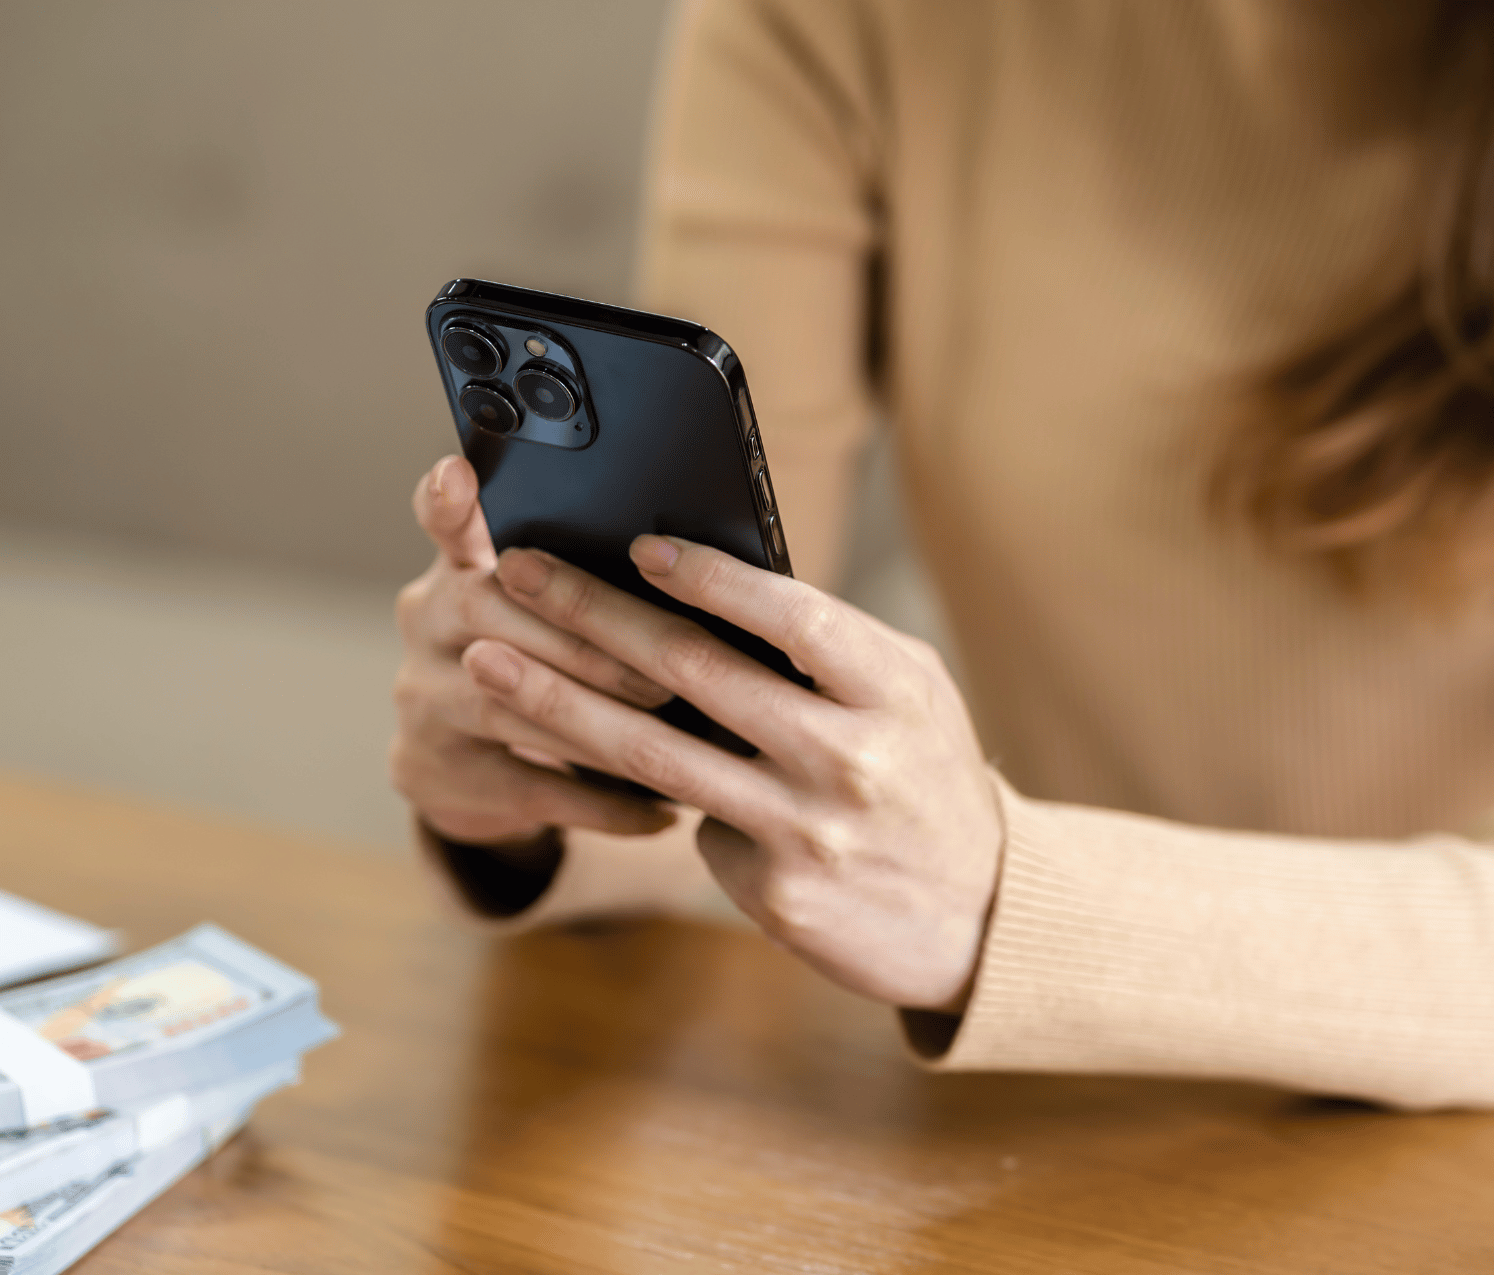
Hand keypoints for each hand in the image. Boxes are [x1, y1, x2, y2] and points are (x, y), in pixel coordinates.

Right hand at [390, 456, 677, 846]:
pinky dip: (602, 803)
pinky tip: (661, 813)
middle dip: (590, 644)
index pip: (443, 520)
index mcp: (461, 567)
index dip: (448, 500)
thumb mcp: (543, 613)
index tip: (459, 472)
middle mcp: (426, 622)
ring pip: (510, 703)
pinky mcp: (434, 771)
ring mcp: (422, 699)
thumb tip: (701, 570)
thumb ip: (589, 583)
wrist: (463, 768)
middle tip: (669, 672)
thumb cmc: (542, 662)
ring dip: (600, 722)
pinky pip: (529, 786)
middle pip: (494, 615)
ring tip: (676, 737)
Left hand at [464, 536, 1004, 1010]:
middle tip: (517, 575)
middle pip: (695, 675)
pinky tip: (602, 766)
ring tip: (490, 663)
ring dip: (559, 702)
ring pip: (654, 757)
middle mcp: (848, 760)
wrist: (980, 915)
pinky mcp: (776, 897)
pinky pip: (693, 827)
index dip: (709, 578)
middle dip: (591, 616)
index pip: (789, 617)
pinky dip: (650, 793)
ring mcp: (807, 834)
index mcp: (891, 692)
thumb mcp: (912, 696)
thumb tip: (712, 593)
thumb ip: (831, 649)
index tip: (638, 546)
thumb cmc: (932, 778)